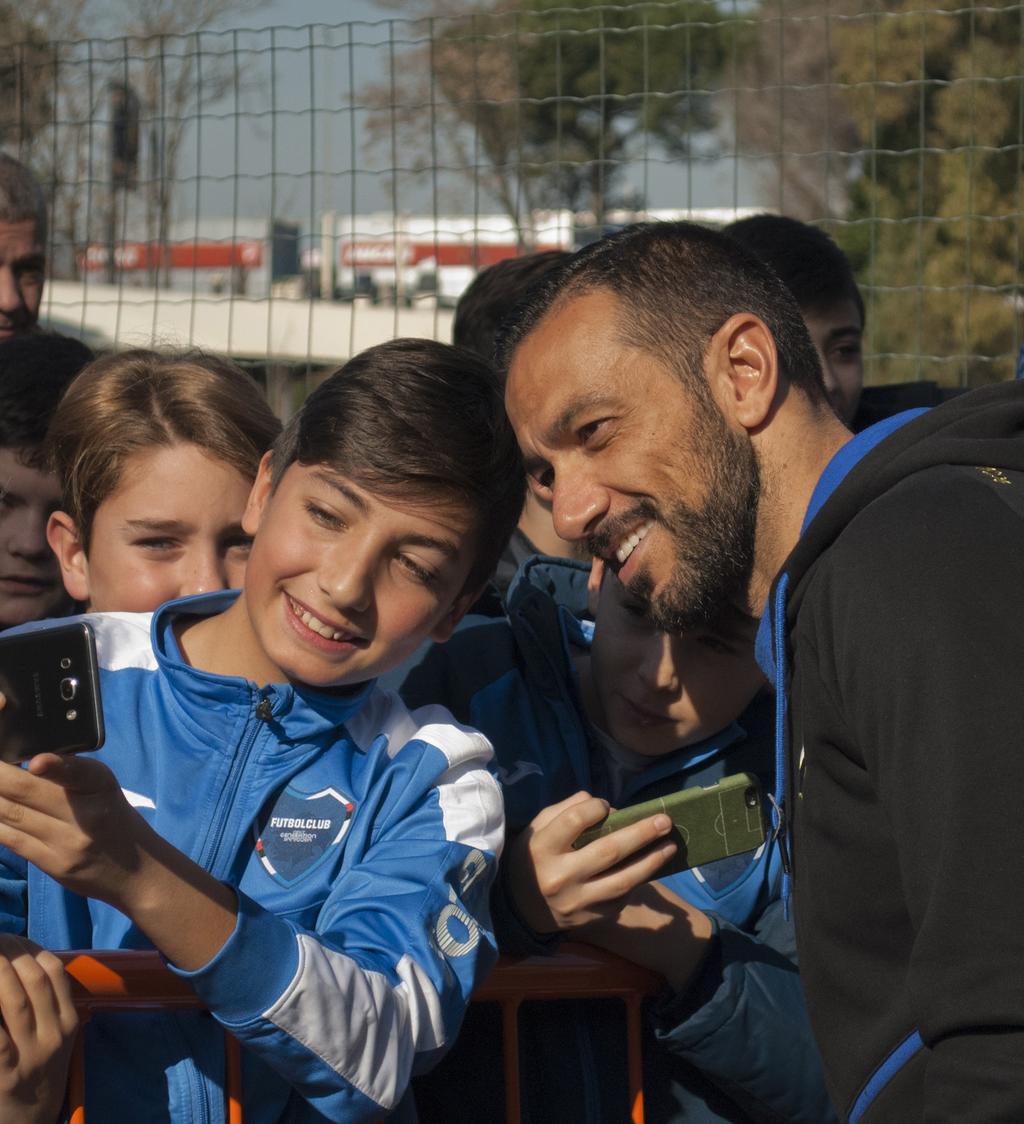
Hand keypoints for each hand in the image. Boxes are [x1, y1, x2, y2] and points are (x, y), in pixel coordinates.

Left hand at [0, 754, 237, 971]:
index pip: (77, 771)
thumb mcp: (103, 788)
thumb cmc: (113, 818)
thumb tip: (24, 761)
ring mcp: (67, 842)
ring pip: (11, 814)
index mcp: (101, 785)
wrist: (136, 870)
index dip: (54, 765)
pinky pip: (11, 840)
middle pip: (28, 790)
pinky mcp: (53, 864)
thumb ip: (69, 773)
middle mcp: (87, 814)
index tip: (37, 762)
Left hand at [0, 934, 78, 1123]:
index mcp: (69, 1023)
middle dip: (8, 952)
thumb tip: (23, 959)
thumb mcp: (56, 1038)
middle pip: (32, 979)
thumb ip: (49, 1003)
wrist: (29, 1122)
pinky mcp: (4, 1073)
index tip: (9, 937)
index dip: (29, 947)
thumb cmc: (37, 1071)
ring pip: (12, 999)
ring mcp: (29, 1055)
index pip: (53, 971)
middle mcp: (54, 1036)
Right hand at [507, 790, 676, 934]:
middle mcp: (560, 877)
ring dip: (652, 861)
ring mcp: (578, 902)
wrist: (519, 907)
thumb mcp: (538, 827)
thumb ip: (567, 809)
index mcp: (542, 848)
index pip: (575, 821)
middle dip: (642, 833)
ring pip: (624, 880)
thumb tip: (607, 807)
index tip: (606, 805)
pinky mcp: (591, 919)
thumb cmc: (534, 857)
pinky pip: (621, 897)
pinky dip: (638, 880)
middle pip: (609, 850)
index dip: (596, 808)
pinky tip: (650, 866)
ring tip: (670, 846)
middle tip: (665, 820)